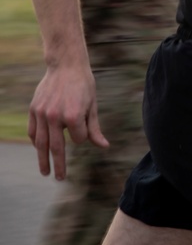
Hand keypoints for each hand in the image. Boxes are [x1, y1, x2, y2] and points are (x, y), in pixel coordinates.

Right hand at [28, 64, 107, 179]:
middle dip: (58, 165)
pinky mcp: (34, 110)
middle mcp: (55, 117)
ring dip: (42, 159)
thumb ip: (94, 128)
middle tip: (60, 179)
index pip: (78, 139)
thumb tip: (104, 146)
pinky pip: (33, 131)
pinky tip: (39, 150)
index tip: (83, 130)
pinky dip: (35, 142)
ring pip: (40, 143)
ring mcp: (42, 114)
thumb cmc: (84, 85)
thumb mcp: (93, 106)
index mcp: (73, 116)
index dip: (82, 136)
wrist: (66, 65)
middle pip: (56, 148)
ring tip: (45, 172)